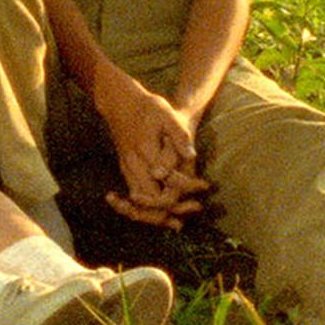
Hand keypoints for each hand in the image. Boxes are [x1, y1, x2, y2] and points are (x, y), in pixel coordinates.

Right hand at [96, 73, 209, 229]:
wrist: (120, 103)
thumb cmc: (147, 107)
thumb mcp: (166, 114)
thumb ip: (179, 135)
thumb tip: (191, 156)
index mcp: (146, 151)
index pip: (167, 181)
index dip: (188, 187)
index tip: (205, 185)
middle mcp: (134, 164)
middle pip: (151, 201)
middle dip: (175, 208)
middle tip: (197, 207)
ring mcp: (127, 168)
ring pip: (139, 204)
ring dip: (159, 216)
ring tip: (180, 222)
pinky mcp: (125, 170)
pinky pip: (134, 198)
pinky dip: (147, 211)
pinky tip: (163, 215)